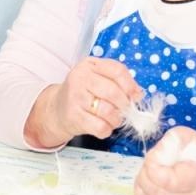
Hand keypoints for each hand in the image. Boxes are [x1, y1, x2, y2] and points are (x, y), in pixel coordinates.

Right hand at [26, 56, 141, 147]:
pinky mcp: (74, 116)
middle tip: (124, 110)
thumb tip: (138, 94)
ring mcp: (75, 97)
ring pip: (109, 112)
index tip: (135, 96)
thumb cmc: (84, 93)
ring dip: (116, 119)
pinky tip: (102, 125)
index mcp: (89, 65)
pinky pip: (101, 127)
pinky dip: (107, 130)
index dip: (130, 85)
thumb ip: (118, 82)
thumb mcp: (97, 78)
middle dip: (124, 105)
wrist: (57, 109)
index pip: (117, 70)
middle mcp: (80, 78)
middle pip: (113, 92)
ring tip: (112, 118)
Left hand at [134, 126, 195, 194]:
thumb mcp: (183, 135)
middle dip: (145, 178)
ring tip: (147, 172)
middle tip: (147, 164)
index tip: (151, 157)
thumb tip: (156, 156)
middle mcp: (195, 194)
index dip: (153, 170)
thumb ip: (168, 143)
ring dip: (144, 187)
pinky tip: (149, 183)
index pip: (170, 182)